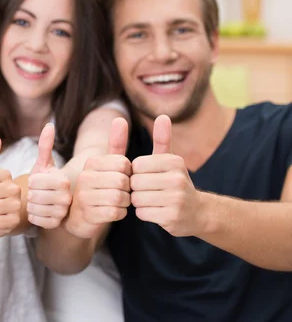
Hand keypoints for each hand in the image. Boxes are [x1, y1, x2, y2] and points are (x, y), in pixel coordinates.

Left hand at [27, 123, 71, 228]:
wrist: (53, 203)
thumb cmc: (46, 180)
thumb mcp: (45, 164)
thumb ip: (45, 146)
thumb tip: (49, 125)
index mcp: (63, 180)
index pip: (34, 181)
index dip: (32, 181)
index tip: (39, 181)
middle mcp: (67, 197)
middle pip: (33, 195)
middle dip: (31, 193)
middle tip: (38, 192)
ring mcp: (62, 212)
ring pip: (33, 208)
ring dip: (31, 204)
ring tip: (39, 201)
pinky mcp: (56, 225)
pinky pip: (34, 219)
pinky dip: (32, 215)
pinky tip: (39, 211)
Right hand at [65, 117, 131, 237]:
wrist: (81, 216)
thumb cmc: (100, 186)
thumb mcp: (107, 164)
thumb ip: (115, 143)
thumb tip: (119, 118)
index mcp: (90, 162)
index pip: (123, 163)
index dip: (128, 172)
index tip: (122, 177)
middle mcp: (84, 177)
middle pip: (123, 181)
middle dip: (128, 189)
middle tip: (121, 192)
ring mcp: (85, 196)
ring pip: (121, 197)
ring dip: (125, 202)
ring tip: (117, 201)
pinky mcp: (89, 214)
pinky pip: (117, 212)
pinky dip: (120, 213)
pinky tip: (113, 211)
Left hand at [131, 115, 203, 236]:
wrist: (198, 212)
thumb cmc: (175, 183)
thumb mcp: (170, 160)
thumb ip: (162, 139)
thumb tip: (163, 115)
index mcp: (174, 162)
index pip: (136, 165)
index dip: (136, 173)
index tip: (147, 177)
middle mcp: (177, 179)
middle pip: (135, 182)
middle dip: (136, 188)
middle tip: (149, 191)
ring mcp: (176, 199)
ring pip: (136, 198)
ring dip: (139, 201)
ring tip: (152, 200)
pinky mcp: (172, 217)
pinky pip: (141, 213)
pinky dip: (144, 213)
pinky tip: (156, 211)